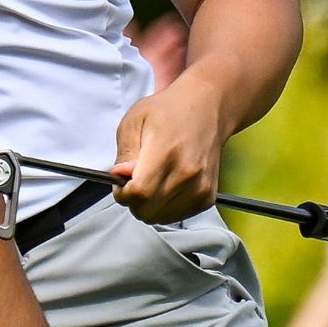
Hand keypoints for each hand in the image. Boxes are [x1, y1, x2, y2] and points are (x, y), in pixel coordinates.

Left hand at [111, 74, 227, 223]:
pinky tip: (164, 186)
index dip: (123, 194)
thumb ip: (125, 153)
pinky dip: (164, 207)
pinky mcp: (208, 197)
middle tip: (132, 181)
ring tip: (150, 181)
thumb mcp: (134, 121)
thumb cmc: (167, 112)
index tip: (119, 183)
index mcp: (166, 153)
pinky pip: (177, 216)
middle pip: (149, 210)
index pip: (140, 193)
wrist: (206, 109)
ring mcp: (201, 188)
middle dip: (132, 201)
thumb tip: (119, 176)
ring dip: (148, 206)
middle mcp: (188, 174)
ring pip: (161, 217)